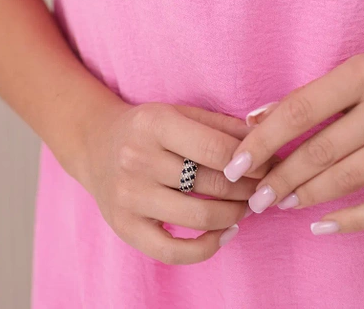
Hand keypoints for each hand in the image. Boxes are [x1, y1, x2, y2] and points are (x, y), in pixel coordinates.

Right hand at [81, 99, 278, 264]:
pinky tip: (224, 233)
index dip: (250, 162)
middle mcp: (137, 158)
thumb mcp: (179, 113)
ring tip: (245, 207)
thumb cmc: (148, 128)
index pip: (216, 149)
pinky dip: (207, 247)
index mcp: (154, 123)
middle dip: (248, 189)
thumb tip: (266, 140)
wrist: (95, 143)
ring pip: (199, 216)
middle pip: (211, 183)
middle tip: (262, 189)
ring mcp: (129, 195)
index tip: (268, 167)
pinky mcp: (124, 226)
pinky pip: (173, 251)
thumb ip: (222, 126)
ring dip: (234, 215)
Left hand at [222, 48, 363, 234]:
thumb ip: (312, 94)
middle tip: (254, 197)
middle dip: (281, 177)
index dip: (263, 141)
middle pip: (321, 150)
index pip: (300, 111)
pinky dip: (354, 219)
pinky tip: (324, 224)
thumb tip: (256, 120)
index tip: (236, 163)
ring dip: (309, 195)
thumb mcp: (359, 69)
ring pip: (349, 178)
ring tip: (280, 203)